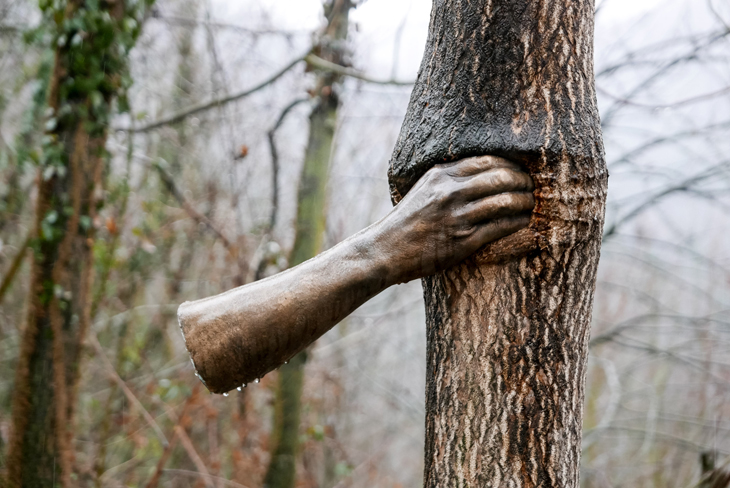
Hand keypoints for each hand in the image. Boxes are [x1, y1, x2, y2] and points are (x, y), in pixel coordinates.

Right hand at [374, 155, 534, 283]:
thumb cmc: (406, 222)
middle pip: (501, 178)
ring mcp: (458, 216)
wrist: (386, 251)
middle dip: (523, 181)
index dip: (511, 165)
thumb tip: (481, 172)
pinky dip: (518, 222)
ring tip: (533, 204)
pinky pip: (501, 226)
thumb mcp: (423, 190)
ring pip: (505, 201)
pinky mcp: (464, 240)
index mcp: (441, 175)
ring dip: (526, 202)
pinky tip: (525, 222)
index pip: (488, 161)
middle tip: (533, 187)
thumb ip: (448, 179)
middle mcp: (450, 192)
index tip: (521, 171)